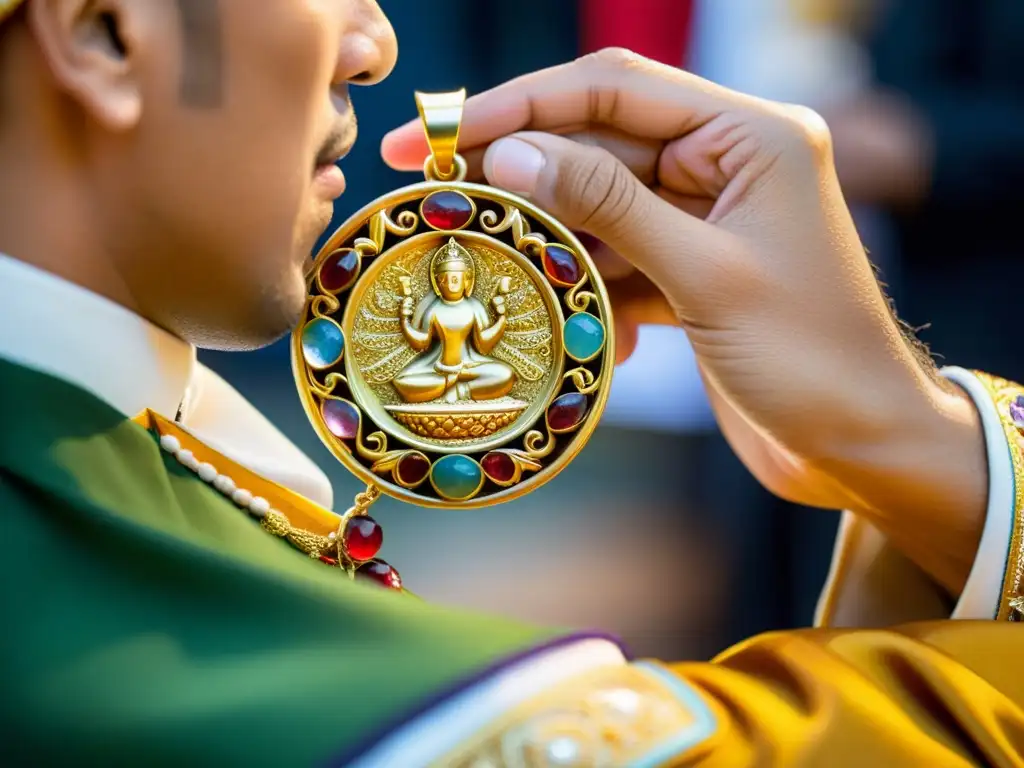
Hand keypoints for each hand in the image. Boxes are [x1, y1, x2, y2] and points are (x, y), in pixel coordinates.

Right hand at [382, 49, 984, 591]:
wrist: (861, 446)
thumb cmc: (812, 360)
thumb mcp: (705, 276)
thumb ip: (609, 206)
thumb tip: (514, 152)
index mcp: (750, 134)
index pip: (614, 91)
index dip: (519, 105)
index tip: (440, 133)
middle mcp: (727, 163)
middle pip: (599, 146)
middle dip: (522, 173)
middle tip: (435, 192)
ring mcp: (708, 218)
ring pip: (602, 208)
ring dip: (551, 243)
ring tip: (491, 267)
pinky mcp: (693, 270)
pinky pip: (621, 260)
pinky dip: (593, 292)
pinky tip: (589, 335)